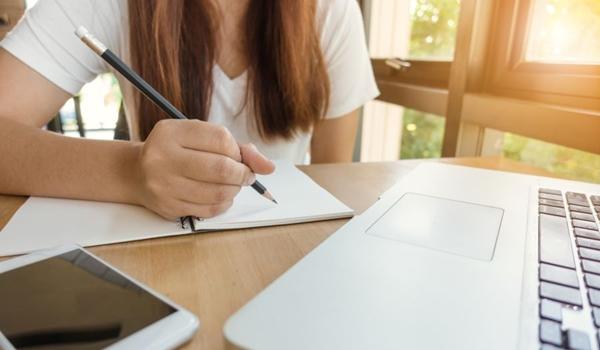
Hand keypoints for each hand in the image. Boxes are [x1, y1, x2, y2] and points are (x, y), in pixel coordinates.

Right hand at [133, 119, 274, 219]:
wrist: (137, 173)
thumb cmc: (177, 151)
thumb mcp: (198, 137)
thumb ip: (235, 147)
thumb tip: (268, 167)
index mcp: (172, 132)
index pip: (221, 139)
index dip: (238, 151)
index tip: (239, 157)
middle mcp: (163, 157)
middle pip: (222, 168)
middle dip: (243, 174)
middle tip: (245, 175)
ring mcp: (163, 184)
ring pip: (218, 192)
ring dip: (235, 190)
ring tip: (232, 185)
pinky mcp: (168, 207)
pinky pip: (209, 209)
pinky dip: (223, 203)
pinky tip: (220, 196)